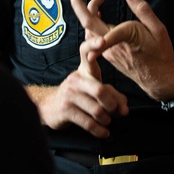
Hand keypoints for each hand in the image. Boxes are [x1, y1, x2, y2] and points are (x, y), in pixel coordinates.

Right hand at [34, 0, 127, 137]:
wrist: (49, 108)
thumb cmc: (77, 97)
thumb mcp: (94, 91)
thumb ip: (113, 96)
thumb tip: (125, 110)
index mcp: (83, 70)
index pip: (85, 51)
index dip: (93, 44)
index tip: (103, 40)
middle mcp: (75, 80)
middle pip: (100, 90)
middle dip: (112, 104)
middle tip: (115, 111)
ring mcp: (69, 95)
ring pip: (96, 110)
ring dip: (106, 119)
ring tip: (106, 121)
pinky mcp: (65, 110)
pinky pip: (88, 123)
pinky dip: (100, 131)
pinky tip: (104, 133)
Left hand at [69, 0, 173, 101]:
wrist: (158, 80)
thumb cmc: (160, 55)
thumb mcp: (158, 30)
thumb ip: (143, 10)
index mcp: (124, 36)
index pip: (99, 21)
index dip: (92, 6)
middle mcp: (112, 45)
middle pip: (88, 24)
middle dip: (78, 5)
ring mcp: (108, 52)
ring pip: (90, 31)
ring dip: (88, 14)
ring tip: (99, 0)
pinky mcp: (109, 55)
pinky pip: (95, 38)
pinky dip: (94, 24)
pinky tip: (100, 16)